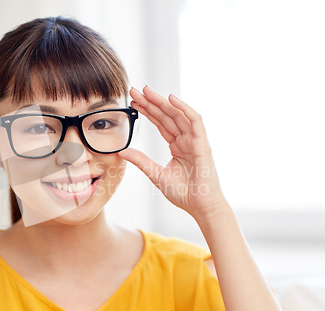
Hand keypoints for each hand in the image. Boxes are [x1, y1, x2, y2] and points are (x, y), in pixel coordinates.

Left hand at [118, 86, 229, 220]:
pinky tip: (171, 99)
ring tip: (146, 91)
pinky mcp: (202, 144)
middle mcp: (186, 139)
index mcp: (177, 145)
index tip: (132, 102)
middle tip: (134, 90)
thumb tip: (121, 151)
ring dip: (162, 101)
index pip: (160, 123)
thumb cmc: (183, 193)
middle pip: (167, 115)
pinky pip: (195, 121)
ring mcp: (194, 140)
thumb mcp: (156, 174)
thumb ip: (141, 161)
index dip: (147, 111)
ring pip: (178, 114)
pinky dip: (184, 109)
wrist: (200, 207)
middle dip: (151, 102)